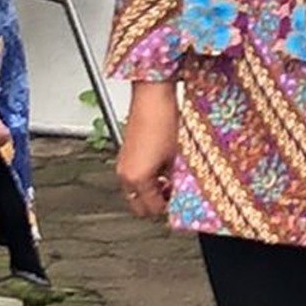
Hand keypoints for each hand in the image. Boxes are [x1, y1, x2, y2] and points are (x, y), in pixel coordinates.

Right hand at [115, 82, 178, 219]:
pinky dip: (146, 177)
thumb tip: (182, 191)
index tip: (180, 204)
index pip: (152, 208)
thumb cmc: (164, 122)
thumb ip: (178, 180)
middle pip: (139, 204)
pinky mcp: (125, 154)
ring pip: (135, 190)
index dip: (169, 208)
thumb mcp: (179, 157)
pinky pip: (134, 176)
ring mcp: (123, 164)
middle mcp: (125, 174)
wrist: (153, 97)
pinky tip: (162, 167)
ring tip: (170, 180)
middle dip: (156, 203)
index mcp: (137, 179)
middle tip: (174, 196)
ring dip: (151, 190)